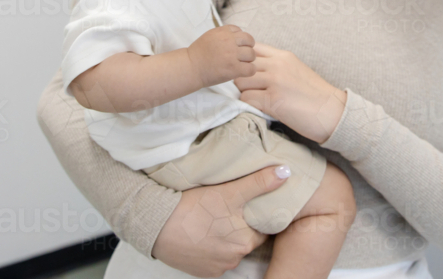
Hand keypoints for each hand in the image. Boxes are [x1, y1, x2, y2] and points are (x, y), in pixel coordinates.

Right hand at [150, 165, 290, 276]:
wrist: (157, 225)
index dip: (256, 216)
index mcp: (246, 241)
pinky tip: (203, 234)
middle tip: (228, 210)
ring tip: (214, 221)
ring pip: (230, 250)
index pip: (262, 229)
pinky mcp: (201, 272)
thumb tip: (285, 173)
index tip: (249, 206)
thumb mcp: (230, 192)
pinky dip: (211, 249)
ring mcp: (217, 267)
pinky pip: (214, 260)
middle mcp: (234, 259)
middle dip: (240, 227)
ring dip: (226, 238)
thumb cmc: (194, 208)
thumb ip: (259, 183)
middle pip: (246, 240)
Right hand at [187, 25, 256, 87]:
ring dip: (248, 60)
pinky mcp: (233, 69)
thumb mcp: (210, 35)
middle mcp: (229, 41)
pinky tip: (242, 72)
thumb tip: (239, 35)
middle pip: (249, 41)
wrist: (190, 68)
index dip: (240, 40)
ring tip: (240, 64)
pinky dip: (249, 71)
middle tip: (240, 56)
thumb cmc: (198, 53)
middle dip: (246, 48)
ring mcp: (232, 55)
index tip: (234, 47)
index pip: (241, 31)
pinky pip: (251, 69)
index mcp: (223, 32)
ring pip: (252, 55)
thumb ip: (224, 33)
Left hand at [233, 42, 346, 144]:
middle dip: (240, 77)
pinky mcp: (273, 100)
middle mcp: (277, 65)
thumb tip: (257, 69)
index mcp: (283, 56)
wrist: (333, 112)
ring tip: (253, 99)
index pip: (252, 48)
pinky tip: (258, 108)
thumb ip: (278, 66)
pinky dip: (248, 104)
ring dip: (243, 91)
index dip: (244, 60)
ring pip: (240, 81)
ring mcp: (275, 82)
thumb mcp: (297, 70)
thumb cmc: (316, 95)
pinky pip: (246, 98)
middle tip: (247, 89)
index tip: (246, 72)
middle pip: (242, 64)